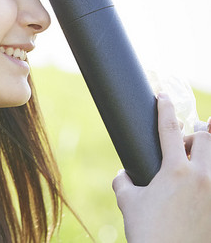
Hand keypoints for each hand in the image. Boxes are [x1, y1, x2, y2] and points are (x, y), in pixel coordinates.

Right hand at [112, 93, 210, 242]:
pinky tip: (201, 179)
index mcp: (175, 170)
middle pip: (205, 137)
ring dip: (207, 150)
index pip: (169, 128)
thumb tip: (123, 173)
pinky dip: (208, 174)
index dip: (165, 108)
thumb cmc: (148, 232)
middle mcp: (201, 176)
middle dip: (196, 133)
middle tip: (185, 139)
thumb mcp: (128, 202)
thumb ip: (123, 181)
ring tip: (195, 157)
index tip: (162, 96)